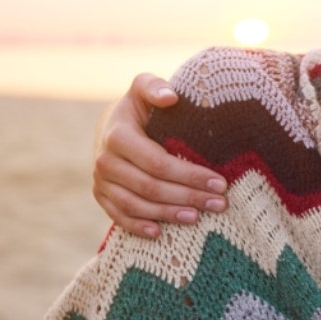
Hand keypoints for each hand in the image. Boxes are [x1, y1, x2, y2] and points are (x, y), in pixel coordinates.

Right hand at [92, 72, 227, 237]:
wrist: (112, 124)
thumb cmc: (139, 107)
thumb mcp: (144, 87)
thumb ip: (155, 86)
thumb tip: (170, 97)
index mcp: (117, 135)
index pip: (158, 162)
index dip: (189, 175)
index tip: (220, 182)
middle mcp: (104, 161)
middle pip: (150, 187)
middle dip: (188, 197)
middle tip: (219, 203)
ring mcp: (100, 181)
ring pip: (136, 205)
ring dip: (168, 215)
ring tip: (198, 217)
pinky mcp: (101, 196)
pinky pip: (119, 216)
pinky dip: (138, 227)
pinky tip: (160, 233)